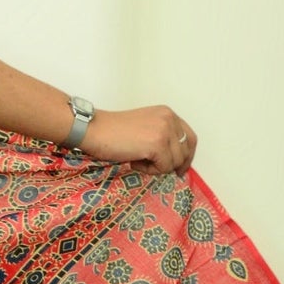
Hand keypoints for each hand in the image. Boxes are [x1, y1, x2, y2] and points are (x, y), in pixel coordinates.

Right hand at [77, 106, 196, 174]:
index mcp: (167, 113)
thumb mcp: (145, 127)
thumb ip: (162, 135)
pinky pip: (163, 168)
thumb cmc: (112, 131)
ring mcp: (165, 131)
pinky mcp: (157, 144)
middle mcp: (170, 119)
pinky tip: (133, 160)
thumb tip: (176, 160)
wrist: (93, 129)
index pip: (190, 138)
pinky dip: (148, 170)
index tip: (179, 168)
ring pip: (174, 162)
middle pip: (185, 152)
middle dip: (170, 164)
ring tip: (137, 159)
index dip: (187, 156)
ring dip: (156, 167)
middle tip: (151, 167)